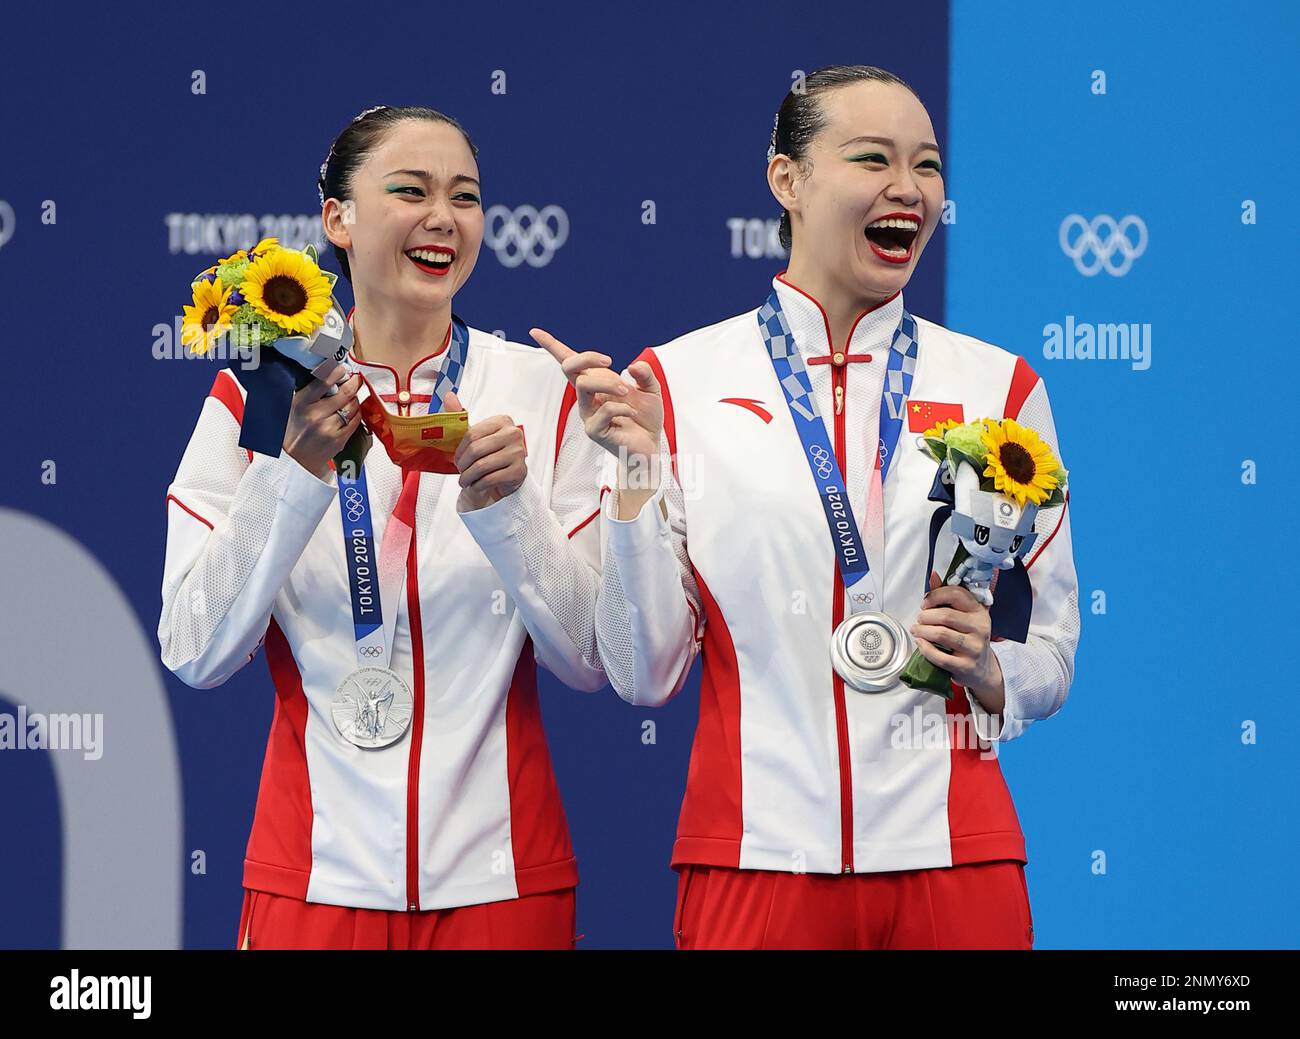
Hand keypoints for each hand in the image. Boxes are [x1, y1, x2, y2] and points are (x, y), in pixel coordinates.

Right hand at [283, 364, 362, 478]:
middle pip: (345, 393)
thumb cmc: (294, 430)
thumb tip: (328, 374)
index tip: (343, 369)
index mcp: (302, 403)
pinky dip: (356, 414)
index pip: (324, 381)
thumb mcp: (294, 406)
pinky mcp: (338, 440)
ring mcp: (328, 428)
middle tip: (356, 380)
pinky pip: (355, 421)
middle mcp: (315, 415)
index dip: (338, 371)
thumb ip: (309, 392)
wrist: (294, 459)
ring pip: (352, 407)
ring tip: (352, 398)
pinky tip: (352, 412)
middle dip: (354, 384)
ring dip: (355, 400)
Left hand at [445, 390, 526, 510]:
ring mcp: (519, 453)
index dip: (459, 450)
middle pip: (476, 450)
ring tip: (465, 480)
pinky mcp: (519, 471)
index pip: (472, 434)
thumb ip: (460, 415)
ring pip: (482, 466)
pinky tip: (476, 485)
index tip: (456, 459)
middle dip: (463, 465)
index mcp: (502, 421)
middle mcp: (513, 434)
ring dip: (468, 477)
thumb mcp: (475, 434)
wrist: (508, 474)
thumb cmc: (490, 452)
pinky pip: (490, 479)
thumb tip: (448, 395)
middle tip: (460, 471)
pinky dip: (478, 485)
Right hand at [529, 328, 662, 465]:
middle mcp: (587, 397)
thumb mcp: (651, 390)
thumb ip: (645, 374)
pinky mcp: (594, 431)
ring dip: (608, 383)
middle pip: (570, 368)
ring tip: (627, 391)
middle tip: (611, 361)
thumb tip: (632, 366)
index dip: (552, 346)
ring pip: (583, 386)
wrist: (649, 447)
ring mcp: (588, 414)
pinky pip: (603, 411)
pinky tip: (632, 414)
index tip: (535, 331)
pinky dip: (622, 408)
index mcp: (596, 383)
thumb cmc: (644, 419)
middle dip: (587, 358)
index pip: (570, 362)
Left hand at [910, 570, 1004, 708]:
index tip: (925, 604)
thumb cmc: (968, 638)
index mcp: (979, 611)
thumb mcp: (964, 615)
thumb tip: (934, 575)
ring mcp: (974, 648)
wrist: (982, 669)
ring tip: (917, 631)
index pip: (956, 594)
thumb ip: (947, 596)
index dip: (935, 596)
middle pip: (945, 615)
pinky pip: (940, 656)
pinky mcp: (966, 666)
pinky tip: (921, 644)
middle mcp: (980, 628)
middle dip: (925, 617)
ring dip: (922, 631)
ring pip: (941, 634)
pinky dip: (925, 649)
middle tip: (919, 620)